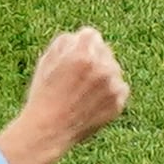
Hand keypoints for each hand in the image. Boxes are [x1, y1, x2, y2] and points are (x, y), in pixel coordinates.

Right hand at [0, 27, 128, 163]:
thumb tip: (80, 37)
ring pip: (113, 69)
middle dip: (92, 59)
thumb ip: (64, 42)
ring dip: (102, 75)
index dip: (78, 45)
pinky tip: (90, 102)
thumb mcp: (44, 62)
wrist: (49, 129)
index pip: (90, 34)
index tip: (72, 57)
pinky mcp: (119, 101)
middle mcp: (102, 67)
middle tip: (74, 78)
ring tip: (81, 92)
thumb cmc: (43, 95)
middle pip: (104, 50)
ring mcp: (113, 85)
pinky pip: (119, 87)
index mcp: (81, 55)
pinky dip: (108, 92)